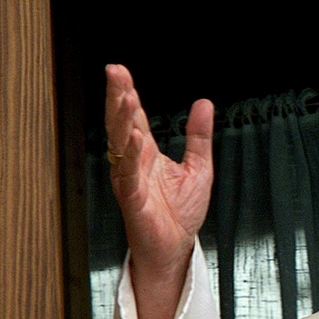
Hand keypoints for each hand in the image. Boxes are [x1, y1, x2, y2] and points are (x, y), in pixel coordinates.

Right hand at [105, 64, 213, 318]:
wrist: (176, 247)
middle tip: (114, 72)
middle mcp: (133, 162)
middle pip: (121, 124)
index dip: (127, 94)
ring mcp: (129, 180)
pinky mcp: (132, 200)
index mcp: (146, 153)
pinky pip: (128, 175)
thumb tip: (204, 103)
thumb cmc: (181, 212)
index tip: (119, 70)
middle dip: (116, 97)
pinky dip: (129, 156)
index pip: (134, 117)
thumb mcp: (199, 167)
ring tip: (126, 97)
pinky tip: (132, 138)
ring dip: (121, 121)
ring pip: (120, 145)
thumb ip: (199, 136)